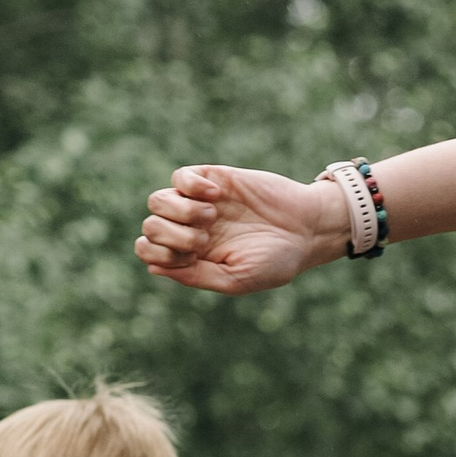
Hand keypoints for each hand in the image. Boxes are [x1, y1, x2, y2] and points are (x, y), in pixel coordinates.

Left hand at [137, 164, 338, 293]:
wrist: (306, 228)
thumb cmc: (275, 261)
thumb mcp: (234, 279)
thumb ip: (194, 276)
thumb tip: (152, 266)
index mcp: (191, 257)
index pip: (149, 250)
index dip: (160, 253)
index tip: (191, 256)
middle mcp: (189, 229)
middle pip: (150, 226)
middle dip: (172, 235)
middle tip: (204, 239)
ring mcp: (198, 202)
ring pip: (157, 200)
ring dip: (179, 211)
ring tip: (211, 216)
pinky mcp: (211, 178)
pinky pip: (179, 176)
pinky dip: (191, 186)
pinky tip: (216, 195)